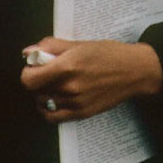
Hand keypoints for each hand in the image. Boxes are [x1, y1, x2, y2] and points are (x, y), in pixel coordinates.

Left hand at [20, 36, 162, 121]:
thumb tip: (28, 52)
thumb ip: (50, 47)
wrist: (135, 72)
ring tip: (53, 84)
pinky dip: (48, 109)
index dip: (28, 72)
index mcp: (67, 67)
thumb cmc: (108, 54)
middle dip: (37, 81)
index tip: (34, 66)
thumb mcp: (79, 44)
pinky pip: (53, 117)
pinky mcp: (82, 113)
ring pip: (42, 103)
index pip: (29, 79)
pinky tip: (53, 100)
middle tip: (47, 73)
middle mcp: (70, 87)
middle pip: (34, 91)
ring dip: (42, 94)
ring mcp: (76, 103)